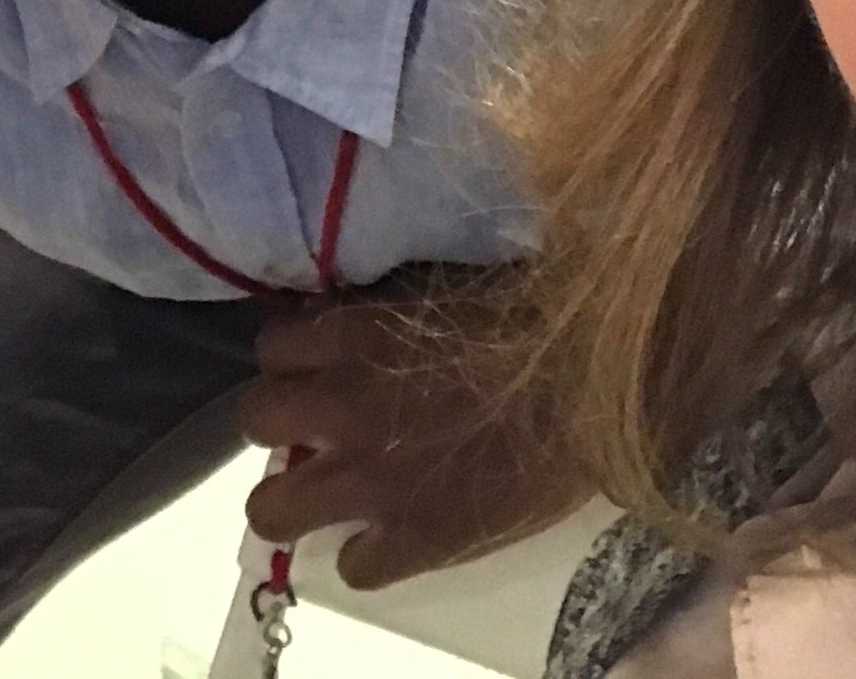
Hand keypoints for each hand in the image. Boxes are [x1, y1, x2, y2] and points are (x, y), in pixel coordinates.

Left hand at [236, 281, 588, 590]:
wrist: (599, 383)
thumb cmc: (534, 317)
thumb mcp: (441, 288)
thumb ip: (379, 311)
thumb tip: (339, 316)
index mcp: (351, 338)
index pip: (270, 347)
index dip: (291, 359)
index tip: (314, 366)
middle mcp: (342, 408)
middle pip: (255, 420)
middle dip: (282, 422)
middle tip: (318, 427)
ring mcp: (373, 482)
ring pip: (273, 510)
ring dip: (295, 499)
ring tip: (327, 493)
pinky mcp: (419, 539)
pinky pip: (356, 567)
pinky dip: (370, 555)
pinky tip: (395, 536)